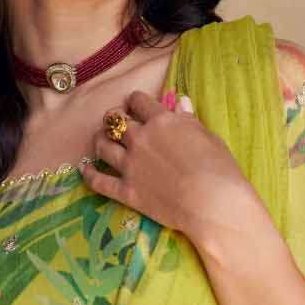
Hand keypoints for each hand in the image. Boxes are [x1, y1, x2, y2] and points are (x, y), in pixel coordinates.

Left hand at [79, 87, 265, 249]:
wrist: (213, 203)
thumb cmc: (219, 169)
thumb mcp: (208, 137)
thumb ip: (189, 120)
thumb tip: (180, 102)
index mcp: (161, 121)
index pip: (139, 101)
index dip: (135, 101)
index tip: (136, 105)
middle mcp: (140, 139)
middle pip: (115, 120)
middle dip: (114, 118)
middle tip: (116, 122)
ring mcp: (130, 165)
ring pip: (102, 145)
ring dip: (99, 139)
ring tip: (101, 140)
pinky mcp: (127, 191)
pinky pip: (99, 181)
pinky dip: (89, 174)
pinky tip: (84, 169)